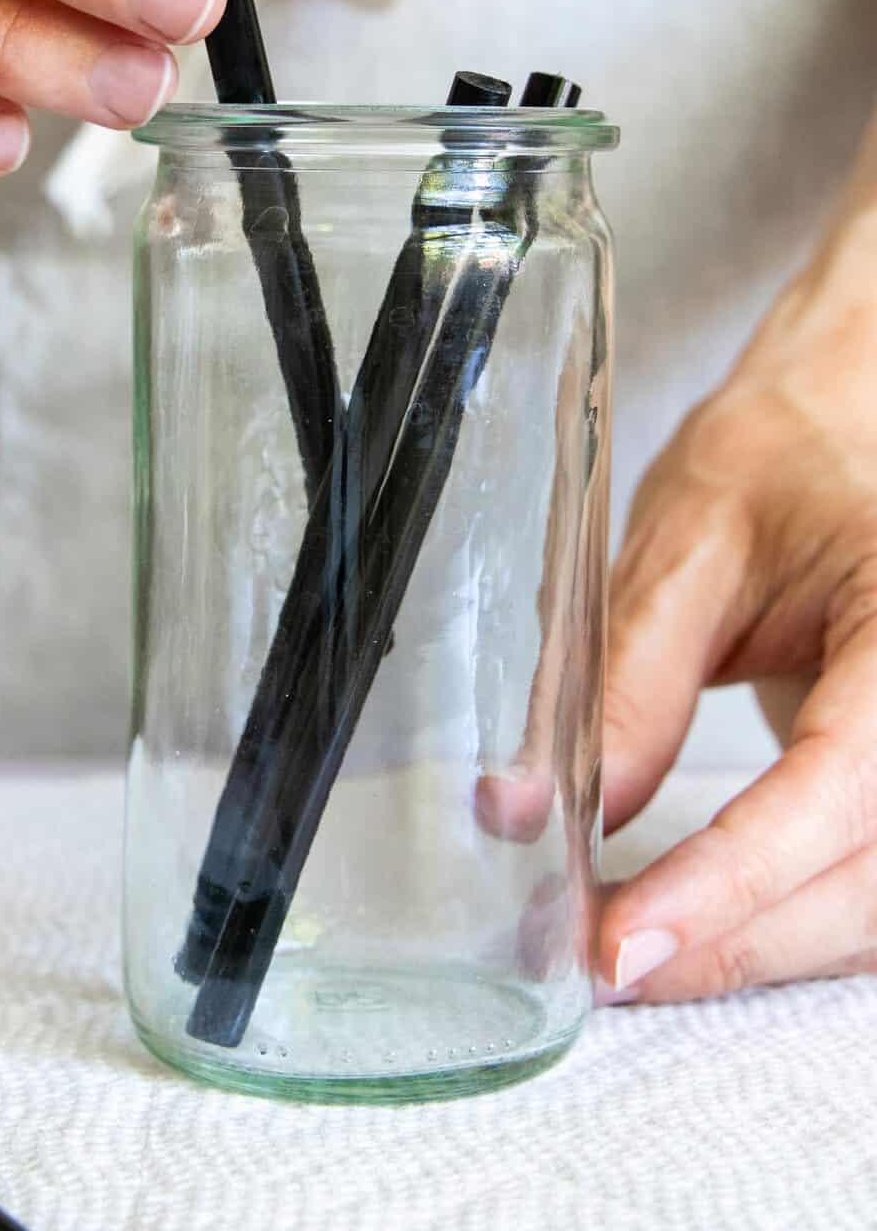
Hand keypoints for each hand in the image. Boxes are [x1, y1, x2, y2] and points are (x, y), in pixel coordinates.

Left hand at [598, 222, 876, 1002]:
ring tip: (632, 951)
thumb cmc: (786, 456)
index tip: (626, 938)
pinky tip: (702, 925)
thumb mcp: (689, 542)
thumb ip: (628, 680)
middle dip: (728, 939)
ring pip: (871, 911)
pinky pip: (868, 893)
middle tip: (598, 961)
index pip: (840, 786)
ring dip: (754, 949)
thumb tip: (541, 811)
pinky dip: (782, 924)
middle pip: (862, 879)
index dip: (735, 879)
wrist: (853, 425)